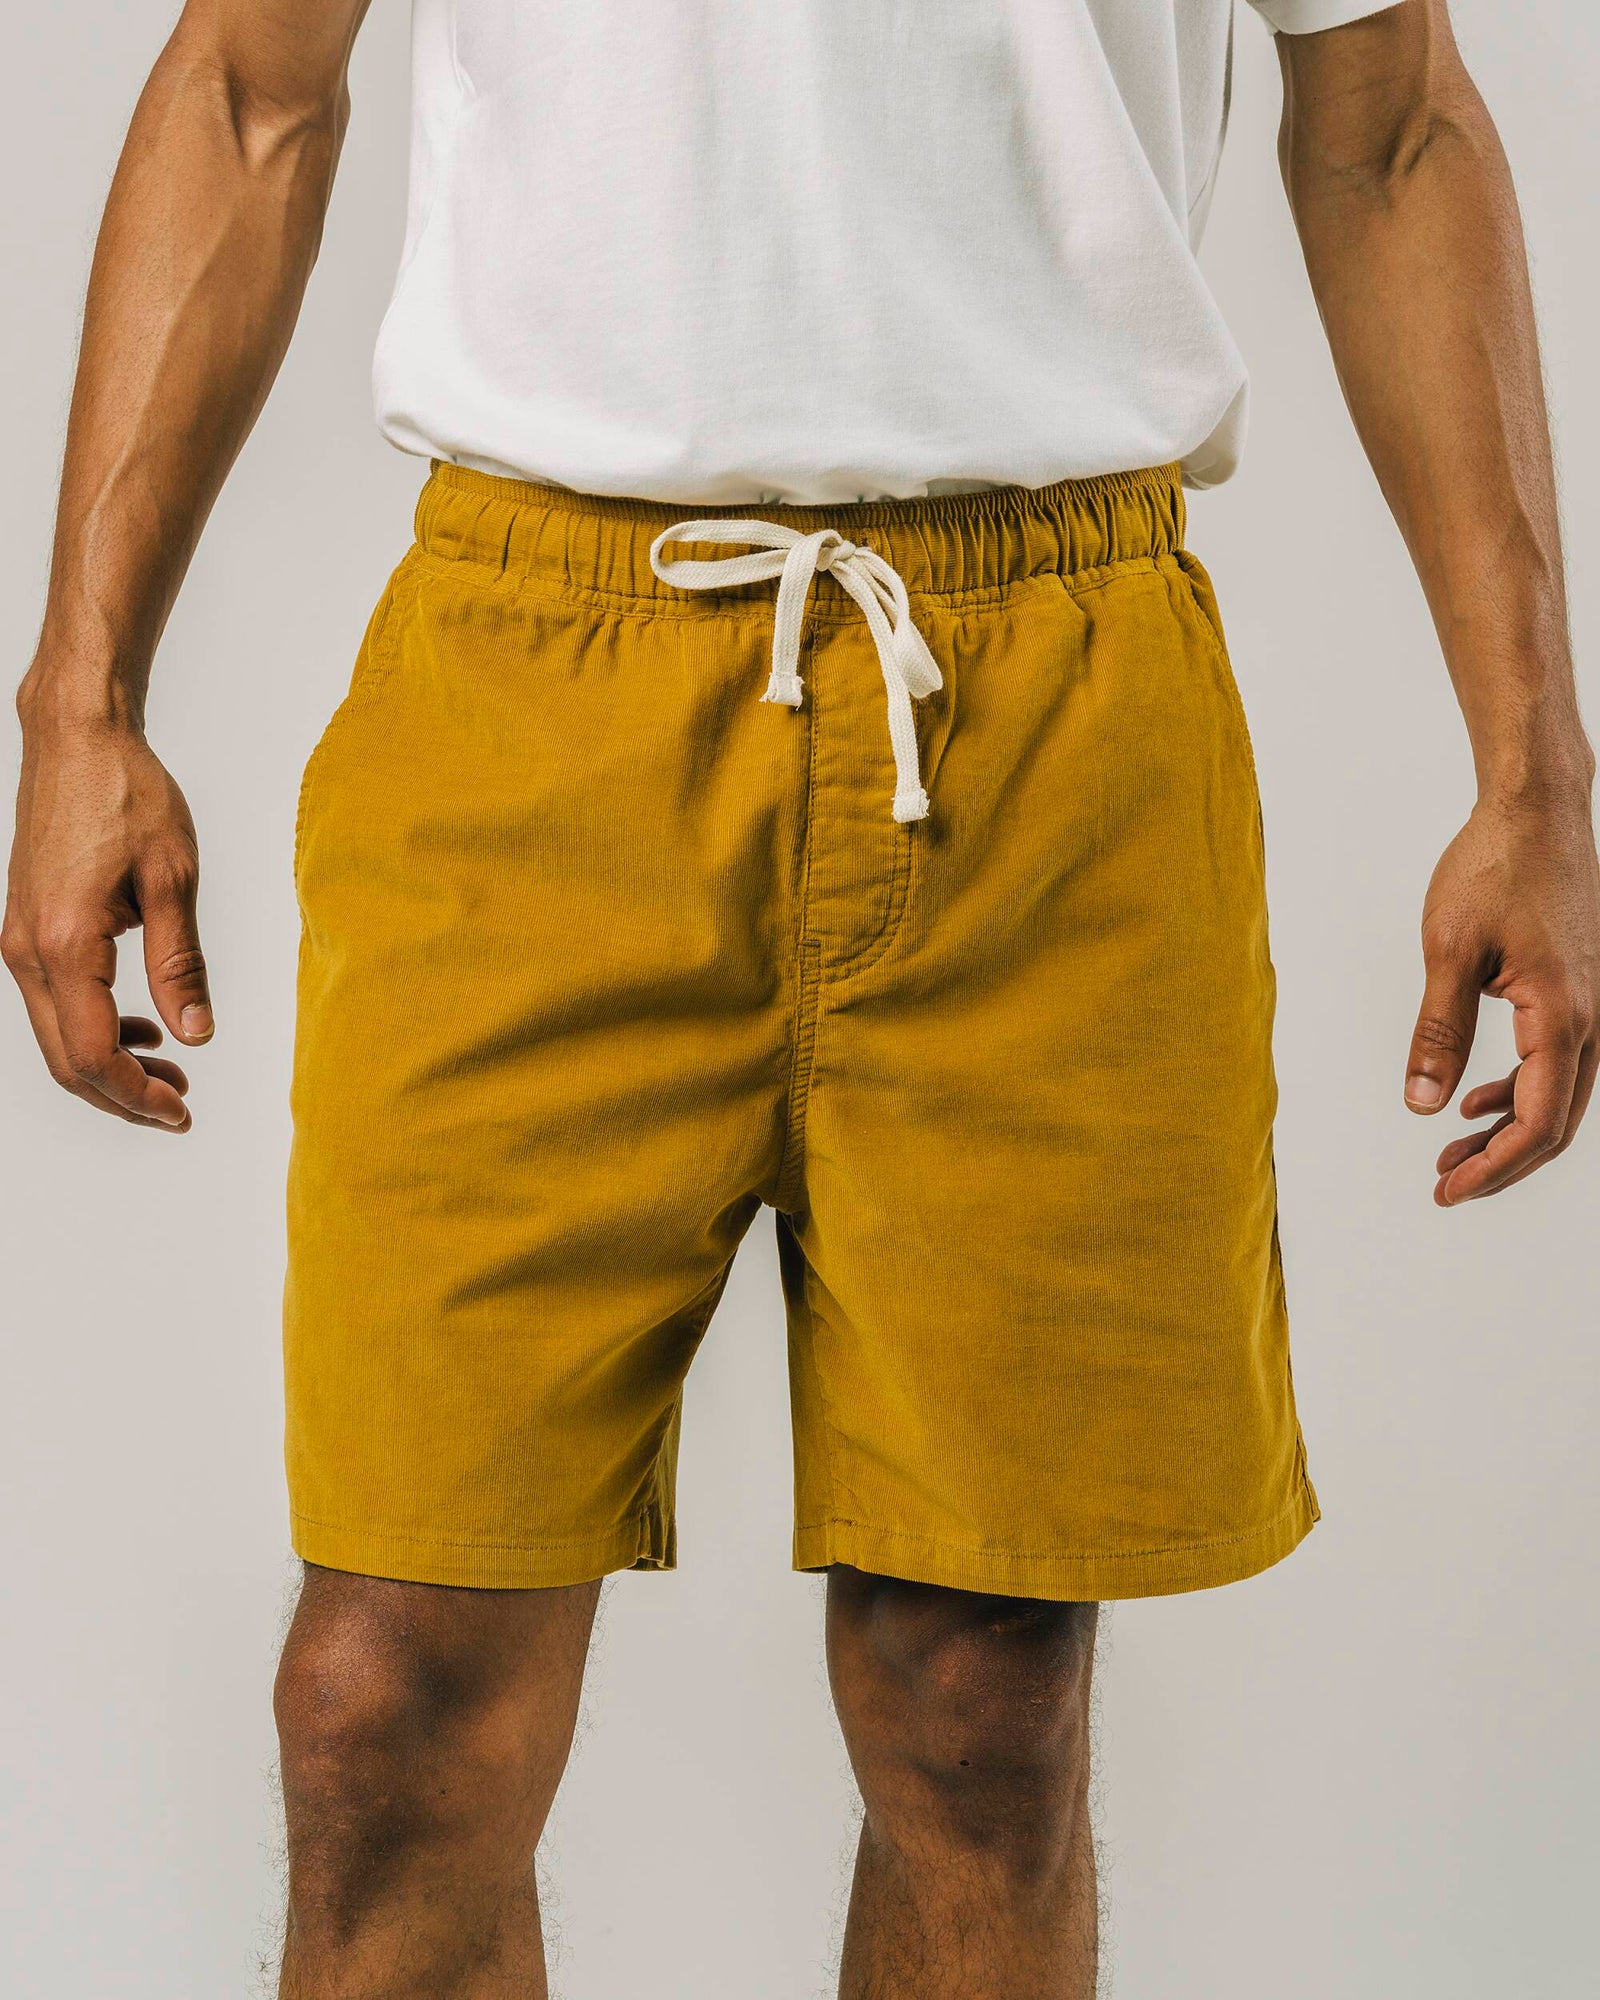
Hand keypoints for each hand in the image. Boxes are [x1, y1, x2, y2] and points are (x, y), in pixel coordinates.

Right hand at [3, 684, 211, 1130]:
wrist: (77, 739)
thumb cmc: (128, 795)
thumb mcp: (174, 880)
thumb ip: (181, 966)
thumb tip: (196, 1035)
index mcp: (66, 944)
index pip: (95, 1053)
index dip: (138, 1096)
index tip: (183, 1112)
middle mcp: (27, 951)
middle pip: (67, 1061)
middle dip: (123, 1096)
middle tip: (182, 1108)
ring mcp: (18, 941)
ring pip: (57, 1037)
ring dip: (110, 1066)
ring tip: (171, 1073)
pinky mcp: (25, 929)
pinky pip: (54, 1003)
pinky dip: (94, 1029)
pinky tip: (142, 1028)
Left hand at [1405, 793, 1599, 1204]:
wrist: (1538, 812)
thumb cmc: (1494, 869)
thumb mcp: (1449, 952)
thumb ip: (1438, 1031)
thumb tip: (1421, 1104)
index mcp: (1562, 1017)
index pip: (1535, 1124)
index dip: (1491, 1168)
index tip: (1446, 1190)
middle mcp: (1593, 1019)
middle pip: (1555, 1123)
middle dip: (1500, 1162)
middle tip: (1444, 1183)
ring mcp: (1595, 1004)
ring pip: (1560, 1096)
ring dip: (1508, 1129)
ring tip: (1452, 1149)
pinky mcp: (1583, 991)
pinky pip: (1561, 1063)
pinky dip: (1521, 1091)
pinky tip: (1476, 1098)